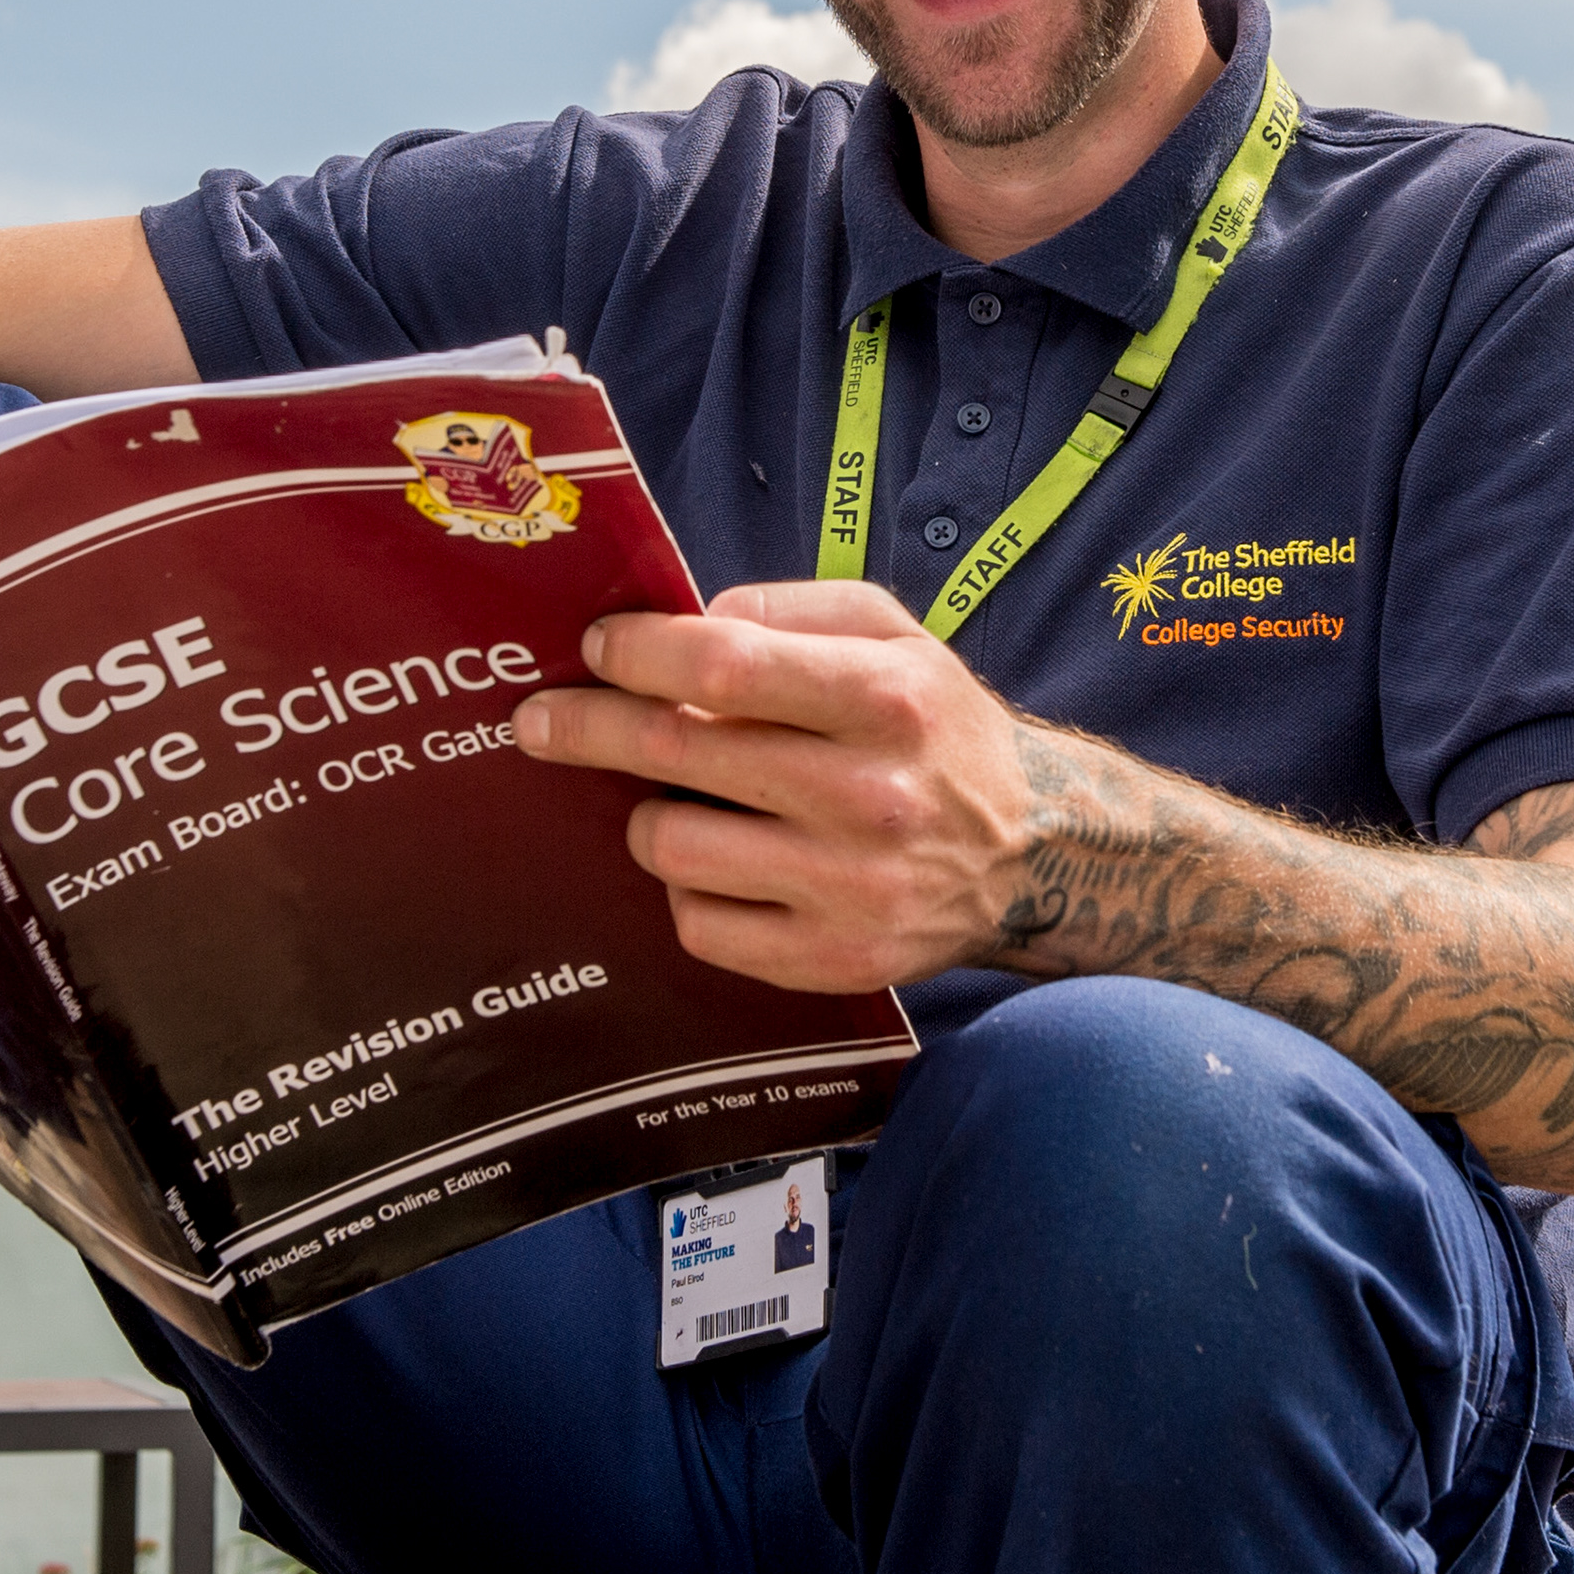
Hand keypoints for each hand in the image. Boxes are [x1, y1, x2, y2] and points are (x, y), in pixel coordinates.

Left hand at [511, 580, 1028, 990]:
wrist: (1034, 853)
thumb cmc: (936, 728)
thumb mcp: (892, 634)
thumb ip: (787, 611)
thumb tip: (683, 621)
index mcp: (885, 700)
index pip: (725, 667)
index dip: (638, 654)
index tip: (596, 649)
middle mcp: (871, 798)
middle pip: (678, 753)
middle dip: (586, 727)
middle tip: (540, 720)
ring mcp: (851, 891)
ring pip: (671, 848)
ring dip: (646, 816)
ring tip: (671, 800)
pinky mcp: (833, 962)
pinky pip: (699, 926)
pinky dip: (686, 889)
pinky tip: (715, 863)